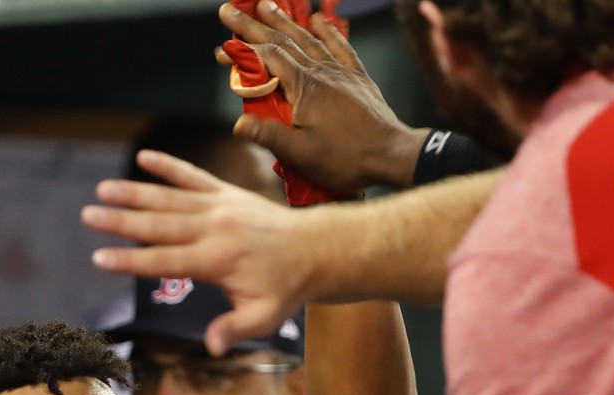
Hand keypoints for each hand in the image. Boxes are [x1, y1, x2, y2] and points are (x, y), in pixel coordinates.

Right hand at [83, 150, 315, 355]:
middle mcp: (214, 229)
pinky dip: (170, 166)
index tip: (100, 258)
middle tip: (89, 215)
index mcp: (217, 260)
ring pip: (170, 197)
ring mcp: (219, 207)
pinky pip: (193, 176)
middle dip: (121, 221)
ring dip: (135, 192)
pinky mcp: (225, 193)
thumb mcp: (265, 316)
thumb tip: (211, 346)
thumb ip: (234, 329)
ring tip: (103, 188)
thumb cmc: (286, 287)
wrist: (316, 248)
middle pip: (159, 224)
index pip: (165, 261)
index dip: (131, 261)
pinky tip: (144, 157)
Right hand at [220, 2, 427, 190]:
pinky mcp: (357, 78)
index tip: (221, 48)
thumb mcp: (302, 154)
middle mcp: (322, 72)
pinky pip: (340, 46)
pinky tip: (319, 19)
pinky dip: (328, 31)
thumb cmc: (347, 159)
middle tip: (231, 9)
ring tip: (267, 5)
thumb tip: (237, 125)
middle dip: (253, 24)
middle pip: (282, 41)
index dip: (241, 50)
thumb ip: (269, 136)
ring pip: (308, 38)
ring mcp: (341, 72)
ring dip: (285, 21)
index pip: (266, 59)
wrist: (392, 155)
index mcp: (304, 88)